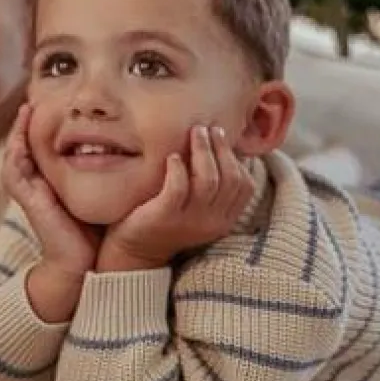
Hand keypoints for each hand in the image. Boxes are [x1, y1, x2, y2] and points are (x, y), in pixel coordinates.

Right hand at [1, 103, 99, 276]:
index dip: (44, 125)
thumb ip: (105, 173)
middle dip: (26, 123)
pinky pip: (13, 174)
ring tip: (25, 110)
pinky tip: (21, 139)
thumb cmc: (94, 230)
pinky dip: (15, 155)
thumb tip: (130, 148)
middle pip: (23, 146)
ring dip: (17, 132)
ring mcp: (29, 193)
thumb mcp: (100, 192)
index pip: (41, 146)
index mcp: (50, 181)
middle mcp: (36, 184)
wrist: (84, 264)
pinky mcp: (28, 202)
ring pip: (14, 155)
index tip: (53, 102)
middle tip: (33, 99)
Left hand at [98, 125, 254, 270]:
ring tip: (194, 133)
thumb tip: (220, 150)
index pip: (244, 187)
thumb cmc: (164, 221)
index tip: (221, 138)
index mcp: (223, 220)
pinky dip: (178, 169)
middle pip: (229, 179)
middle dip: (221, 149)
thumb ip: (210, 189)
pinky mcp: (165, 216)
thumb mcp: (195, 209)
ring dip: (202, 152)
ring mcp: (189, 220)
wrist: (134, 251)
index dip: (236, 159)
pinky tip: (171, 157)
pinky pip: (178, 188)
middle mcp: (211, 221)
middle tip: (207, 128)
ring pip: (207, 180)